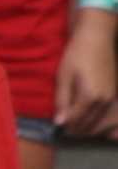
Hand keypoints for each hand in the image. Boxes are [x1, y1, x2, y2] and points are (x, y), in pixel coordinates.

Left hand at [59, 10, 117, 139]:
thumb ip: (62, 101)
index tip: (57, 128)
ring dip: (85, 128)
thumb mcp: (63, 78)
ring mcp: (112, 97)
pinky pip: (106, 114)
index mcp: (90, 96)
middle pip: (88, 125)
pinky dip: (96, 121)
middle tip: (64, 130)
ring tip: (72, 127)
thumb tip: (60, 123)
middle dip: (75, 130)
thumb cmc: (76, 55)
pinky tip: (86, 120)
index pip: (75, 121)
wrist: (96, 38)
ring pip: (98, 122)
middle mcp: (104, 100)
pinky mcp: (114, 93)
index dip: (65, 127)